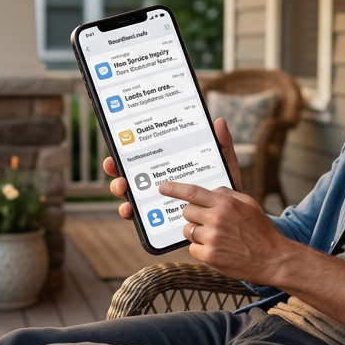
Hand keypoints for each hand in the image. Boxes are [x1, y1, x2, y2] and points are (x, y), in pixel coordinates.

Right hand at [104, 118, 242, 221]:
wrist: (230, 222)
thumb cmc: (224, 192)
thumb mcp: (224, 167)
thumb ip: (222, 146)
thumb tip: (219, 122)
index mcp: (169, 167)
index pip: (145, 156)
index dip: (127, 151)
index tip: (118, 146)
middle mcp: (157, 184)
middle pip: (130, 173)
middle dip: (116, 168)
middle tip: (114, 164)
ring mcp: (155, 203)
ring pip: (129, 194)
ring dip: (119, 189)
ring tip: (122, 187)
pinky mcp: (156, 221)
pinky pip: (138, 218)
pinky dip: (129, 213)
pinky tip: (130, 210)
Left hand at [159, 179, 289, 284]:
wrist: (273, 259)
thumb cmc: (261, 231)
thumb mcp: (248, 204)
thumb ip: (227, 194)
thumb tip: (210, 191)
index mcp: (226, 203)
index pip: (192, 192)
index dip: (174, 189)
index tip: (163, 187)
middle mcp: (217, 218)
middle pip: (187, 212)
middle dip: (193, 216)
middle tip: (207, 221)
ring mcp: (212, 238)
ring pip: (188, 231)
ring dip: (196, 233)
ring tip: (215, 237)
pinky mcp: (210, 256)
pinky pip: (192, 248)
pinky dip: (200, 249)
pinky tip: (216, 249)